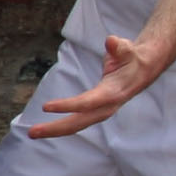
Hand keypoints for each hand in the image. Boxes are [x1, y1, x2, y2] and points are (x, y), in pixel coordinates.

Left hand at [24, 33, 159, 139]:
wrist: (143, 69)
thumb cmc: (132, 57)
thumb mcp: (127, 49)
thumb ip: (119, 47)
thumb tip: (111, 41)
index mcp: (113, 93)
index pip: (87, 102)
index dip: (67, 106)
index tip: (46, 107)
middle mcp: (106, 106)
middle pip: (79, 121)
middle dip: (56, 128)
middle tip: (32, 132)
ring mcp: (101, 110)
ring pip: (77, 124)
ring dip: (55, 130)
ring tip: (33, 133)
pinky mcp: (96, 110)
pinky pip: (77, 121)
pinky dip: (61, 125)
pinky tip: (46, 128)